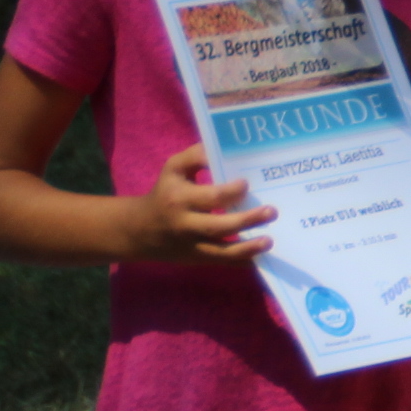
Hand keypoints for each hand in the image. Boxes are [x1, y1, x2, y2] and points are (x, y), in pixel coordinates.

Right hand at [129, 145, 274, 262]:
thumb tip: (225, 148)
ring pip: (220, 251)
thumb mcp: (174, 168)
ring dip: (247, 248)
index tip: (247, 184)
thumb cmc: (165, 192)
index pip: (210, 197)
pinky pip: (220, 261)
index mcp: (180, 198)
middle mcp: (185, 224)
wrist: (139, 229)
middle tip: (271, 212)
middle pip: (217, 226)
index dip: (231, 192)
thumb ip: (197, 156)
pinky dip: (241, 260)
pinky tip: (259, 256)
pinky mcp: (196, 259)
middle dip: (246, 220)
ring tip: (269, 241)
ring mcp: (191, 245)